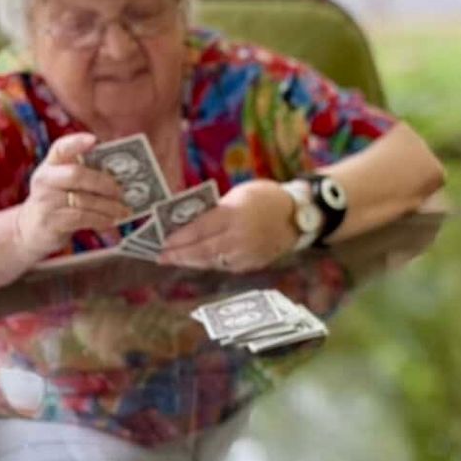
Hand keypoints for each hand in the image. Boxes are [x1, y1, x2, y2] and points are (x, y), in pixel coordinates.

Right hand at [14, 133, 133, 261]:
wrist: (31, 229)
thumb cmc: (58, 201)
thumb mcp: (65, 183)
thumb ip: (86, 175)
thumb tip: (121, 175)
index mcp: (51, 165)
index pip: (60, 148)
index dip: (76, 142)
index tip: (94, 140)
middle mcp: (45, 179)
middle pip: (76, 174)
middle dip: (104, 182)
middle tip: (122, 191)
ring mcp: (45, 201)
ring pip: (84, 200)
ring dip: (109, 206)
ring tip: (124, 210)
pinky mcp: (50, 222)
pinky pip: (82, 218)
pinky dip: (101, 220)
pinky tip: (111, 221)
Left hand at [158, 180, 298, 273]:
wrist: (299, 215)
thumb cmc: (267, 198)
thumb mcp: (240, 194)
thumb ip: (217, 209)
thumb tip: (191, 221)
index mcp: (234, 215)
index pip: (199, 229)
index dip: (179, 238)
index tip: (162, 241)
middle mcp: (239, 237)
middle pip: (202, 250)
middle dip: (179, 254)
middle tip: (161, 256)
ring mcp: (247, 253)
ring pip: (212, 261)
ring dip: (191, 261)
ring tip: (175, 259)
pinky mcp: (253, 264)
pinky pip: (226, 265)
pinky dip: (209, 263)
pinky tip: (198, 261)